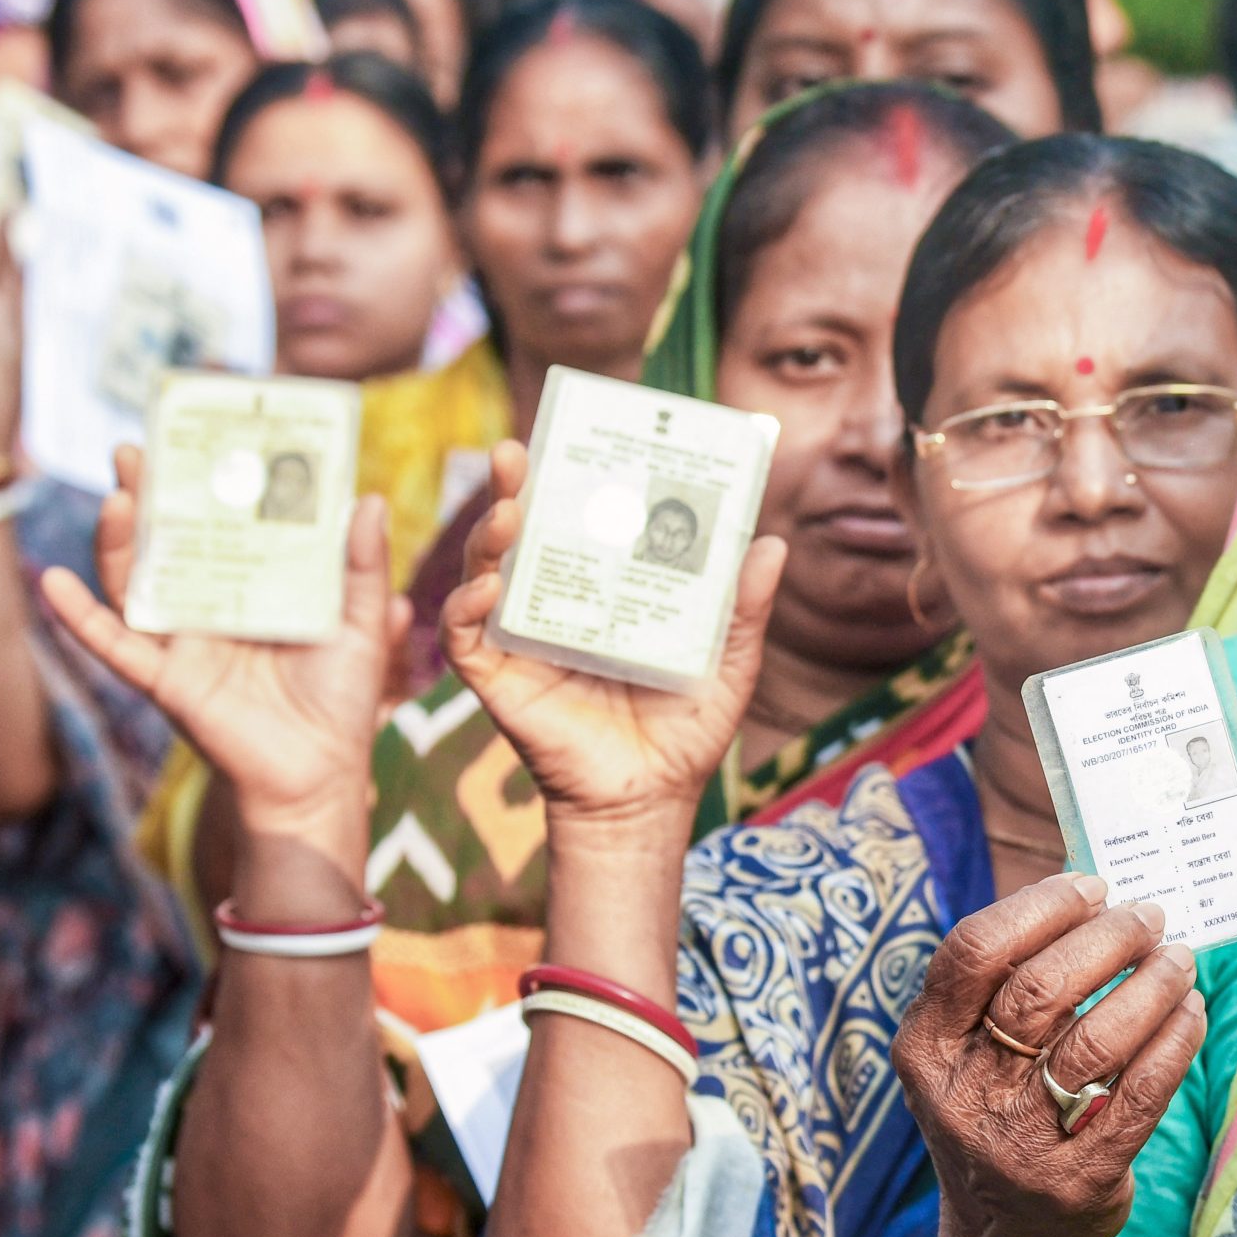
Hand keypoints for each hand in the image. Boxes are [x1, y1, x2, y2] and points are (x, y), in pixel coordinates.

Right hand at [38, 445, 407, 836]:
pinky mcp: (167, 680)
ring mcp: (182, 643)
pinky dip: (80, 618)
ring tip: (117, 498)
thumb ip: (362, 565)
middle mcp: (210, 609)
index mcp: (253, 588)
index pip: (221, 526)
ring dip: (117, 542)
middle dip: (149, 497)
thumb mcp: (362, 622)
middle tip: (133, 449)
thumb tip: (366, 497)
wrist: (322, 773)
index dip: (204, 485)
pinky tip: (51, 582)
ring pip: (135, 584)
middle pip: (167, 543)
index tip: (195, 435)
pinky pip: (116, 646)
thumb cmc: (341, 698)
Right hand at [438, 439, 785, 830]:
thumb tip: (770, 542)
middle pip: (526, 533)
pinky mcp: (498, 680)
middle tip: (514, 448)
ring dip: (487, 535)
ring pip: (486, 571)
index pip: (584, 521)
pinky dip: (466, 608)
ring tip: (507, 507)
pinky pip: (466, 638)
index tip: (581, 435)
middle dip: (513, 488)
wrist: (649, 802)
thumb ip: (744, 608)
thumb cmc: (687, 733)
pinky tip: (488, 587)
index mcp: (608, 590)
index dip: (575, 478)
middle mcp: (558, 604)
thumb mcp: (727, 662)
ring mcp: (522, 639)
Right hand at [892, 874, 1204, 1236]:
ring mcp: (1018, 1143)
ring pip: (1097, 1038)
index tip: (1091, 885)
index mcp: (925, 1048)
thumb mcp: (969, 1054)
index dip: (1039, 907)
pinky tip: (1190, 1012)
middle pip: (1040, 989)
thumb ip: (1007, 983)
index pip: (974, 953)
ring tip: (1179, 959)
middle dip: (1107, 938)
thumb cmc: (998, 1112)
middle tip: (1149, 917)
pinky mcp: (1078, 1179)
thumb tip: (1093, 897)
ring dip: (1151, 984)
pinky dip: (1174, 1040)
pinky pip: (1140, 1092)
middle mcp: (963, 1096)